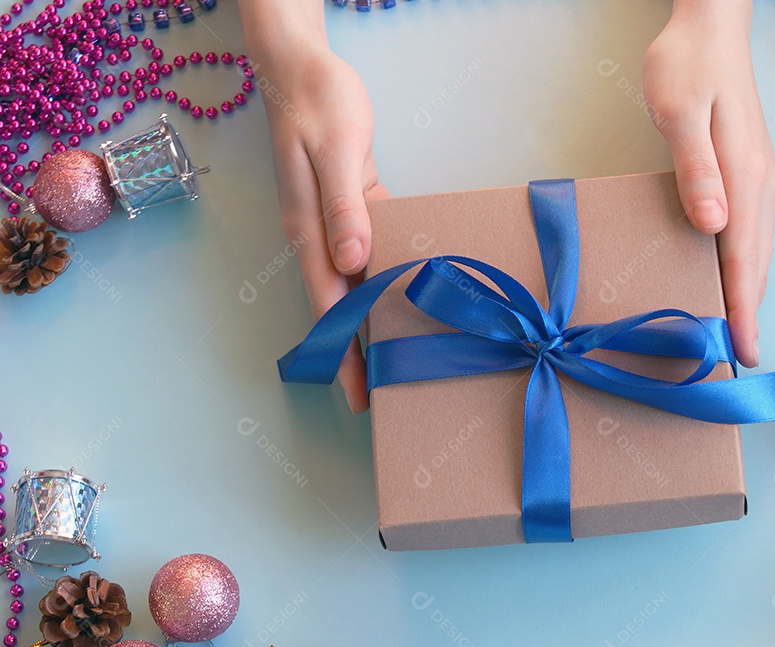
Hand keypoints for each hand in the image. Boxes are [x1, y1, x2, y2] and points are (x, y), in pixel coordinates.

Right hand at [244, 26, 387, 411]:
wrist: (302, 66)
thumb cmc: (317, 103)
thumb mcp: (333, 151)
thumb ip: (343, 208)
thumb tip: (352, 261)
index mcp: (308, 231)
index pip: (328, 305)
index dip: (343, 351)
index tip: (357, 393)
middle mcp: (318, 235)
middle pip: (341, 304)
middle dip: (358, 350)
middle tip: (385, 392)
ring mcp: (334, 222)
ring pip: (356, 282)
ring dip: (374, 317)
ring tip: (402, 352)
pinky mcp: (353, 205)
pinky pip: (372, 248)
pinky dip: (390, 271)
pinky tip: (414, 288)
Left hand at [642, 0, 774, 367]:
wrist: (710, 30)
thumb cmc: (686, 67)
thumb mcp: (679, 113)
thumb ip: (695, 170)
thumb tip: (714, 225)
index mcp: (744, 177)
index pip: (743, 258)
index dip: (743, 309)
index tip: (745, 354)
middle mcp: (761, 186)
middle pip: (756, 265)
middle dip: (749, 315)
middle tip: (740, 363)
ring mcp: (762, 181)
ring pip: (757, 253)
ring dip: (748, 294)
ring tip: (737, 337)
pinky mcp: (753, 176)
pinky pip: (752, 235)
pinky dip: (745, 268)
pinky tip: (731, 283)